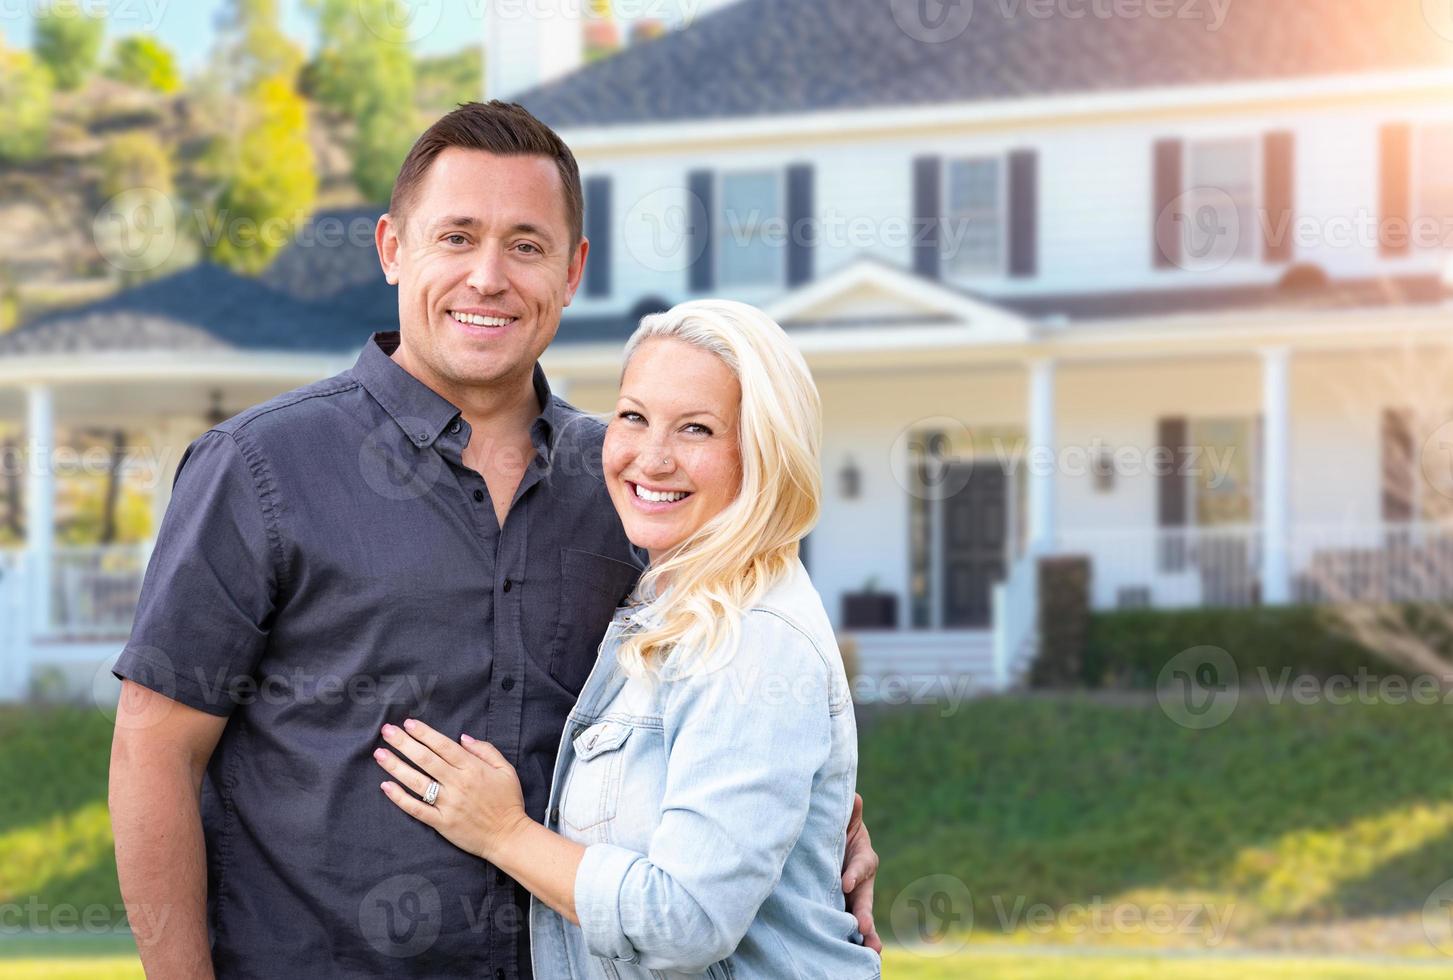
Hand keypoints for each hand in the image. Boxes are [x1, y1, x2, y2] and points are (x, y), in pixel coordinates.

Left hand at [374, 718, 528, 862]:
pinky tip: (386, 787)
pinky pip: (416, 809)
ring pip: (417, 782)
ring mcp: (448, 804)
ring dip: (396, 766)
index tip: (408, 723)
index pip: (443, 746)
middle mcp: (458, 784)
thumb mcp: (506, 769)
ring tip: (380, 754)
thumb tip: (463, 738)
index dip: (424, 733)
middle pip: (425, 759)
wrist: (509, 836)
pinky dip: (400, 798)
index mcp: (473, 768)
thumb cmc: (508, 801)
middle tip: (387, 731)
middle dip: (404, 743)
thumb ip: (486, 750)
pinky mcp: (442, 822)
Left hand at [842, 793, 881, 952]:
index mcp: (862, 857)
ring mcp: (852, 898)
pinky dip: (851, 941)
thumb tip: (855, 797)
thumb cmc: (835, 828)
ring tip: (871, 950)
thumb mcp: (843, 819)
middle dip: (864, 913)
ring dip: (866, 934)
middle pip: (864, 898)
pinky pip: (847, 926)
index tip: (846, 882)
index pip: (861, 864)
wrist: (823, 844)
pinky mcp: (840, 909)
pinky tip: (854, 955)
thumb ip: (850, 811)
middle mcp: (860, 881)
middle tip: (863, 927)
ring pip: (861, 917)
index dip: (855, 872)